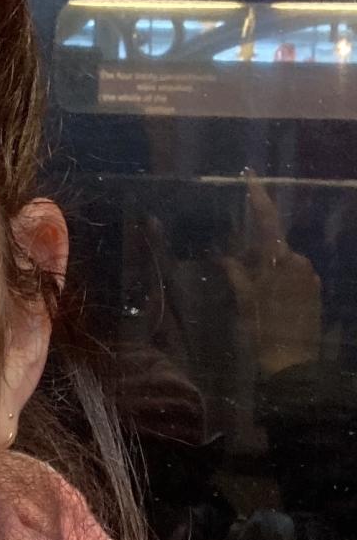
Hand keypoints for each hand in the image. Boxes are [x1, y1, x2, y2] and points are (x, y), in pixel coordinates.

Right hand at [220, 172, 320, 374]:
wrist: (292, 362)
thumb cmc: (264, 330)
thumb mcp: (244, 301)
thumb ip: (237, 273)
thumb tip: (226, 257)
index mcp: (280, 260)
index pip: (267, 220)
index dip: (258, 197)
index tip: (250, 177)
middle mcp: (299, 261)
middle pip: (273, 246)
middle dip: (254, 253)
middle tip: (235, 269)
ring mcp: (309, 276)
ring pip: (282, 263)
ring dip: (266, 270)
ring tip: (252, 294)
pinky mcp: (314, 289)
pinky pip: (292, 276)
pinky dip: (278, 282)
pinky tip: (268, 302)